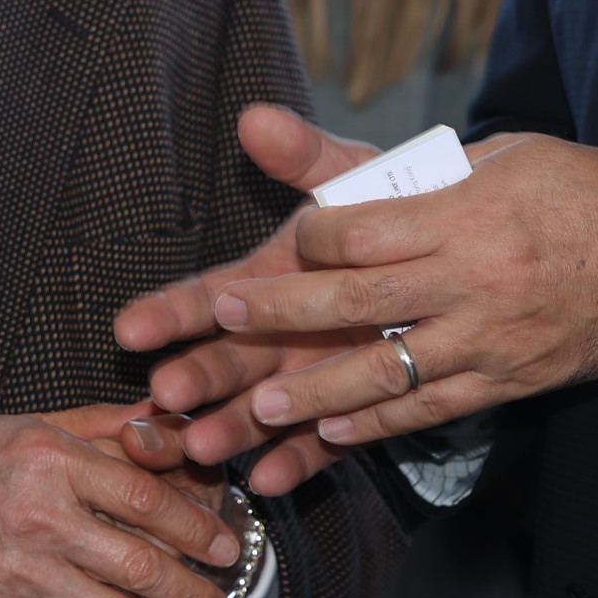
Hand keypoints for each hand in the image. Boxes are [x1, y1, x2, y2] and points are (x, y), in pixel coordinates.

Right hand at [0, 408, 246, 597]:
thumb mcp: (30, 423)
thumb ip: (100, 425)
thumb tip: (163, 423)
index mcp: (53, 461)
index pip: (146, 497)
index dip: (196, 526)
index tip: (224, 545)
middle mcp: (42, 518)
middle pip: (141, 565)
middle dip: (193, 594)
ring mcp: (20, 573)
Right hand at [116, 103, 388, 488]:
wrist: (467, 254)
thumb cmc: (394, 212)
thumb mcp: (352, 180)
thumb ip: (306, 157)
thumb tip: (257, 117)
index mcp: (269, 278)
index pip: (209, 295)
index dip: (169, 311)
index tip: (130, 328)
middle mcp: (279, 332)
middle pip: (226, 357)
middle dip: (194, 376)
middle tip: (167, 395)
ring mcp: (308, 375)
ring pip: (260, 407)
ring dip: (231, 428)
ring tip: (200, 450)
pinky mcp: (347, 411)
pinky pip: (322, 442)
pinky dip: (297, 461)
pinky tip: (270, 481)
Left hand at [209, 134, 597, 489]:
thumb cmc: (578, 192)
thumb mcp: (497, 154)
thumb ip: (403, 163)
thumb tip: (307, 147)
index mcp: (465, 214)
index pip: (360, 231)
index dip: (309, 241)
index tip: (284, 245)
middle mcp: (471, 280)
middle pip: (355, 301)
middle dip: (282, 314)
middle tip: (225, 318)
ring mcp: (489, 338)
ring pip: (387, 372)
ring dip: (318, 392)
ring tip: (263, 406)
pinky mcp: (509, 380)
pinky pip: (432, 409)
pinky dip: (379, 425)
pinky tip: (333, 433)